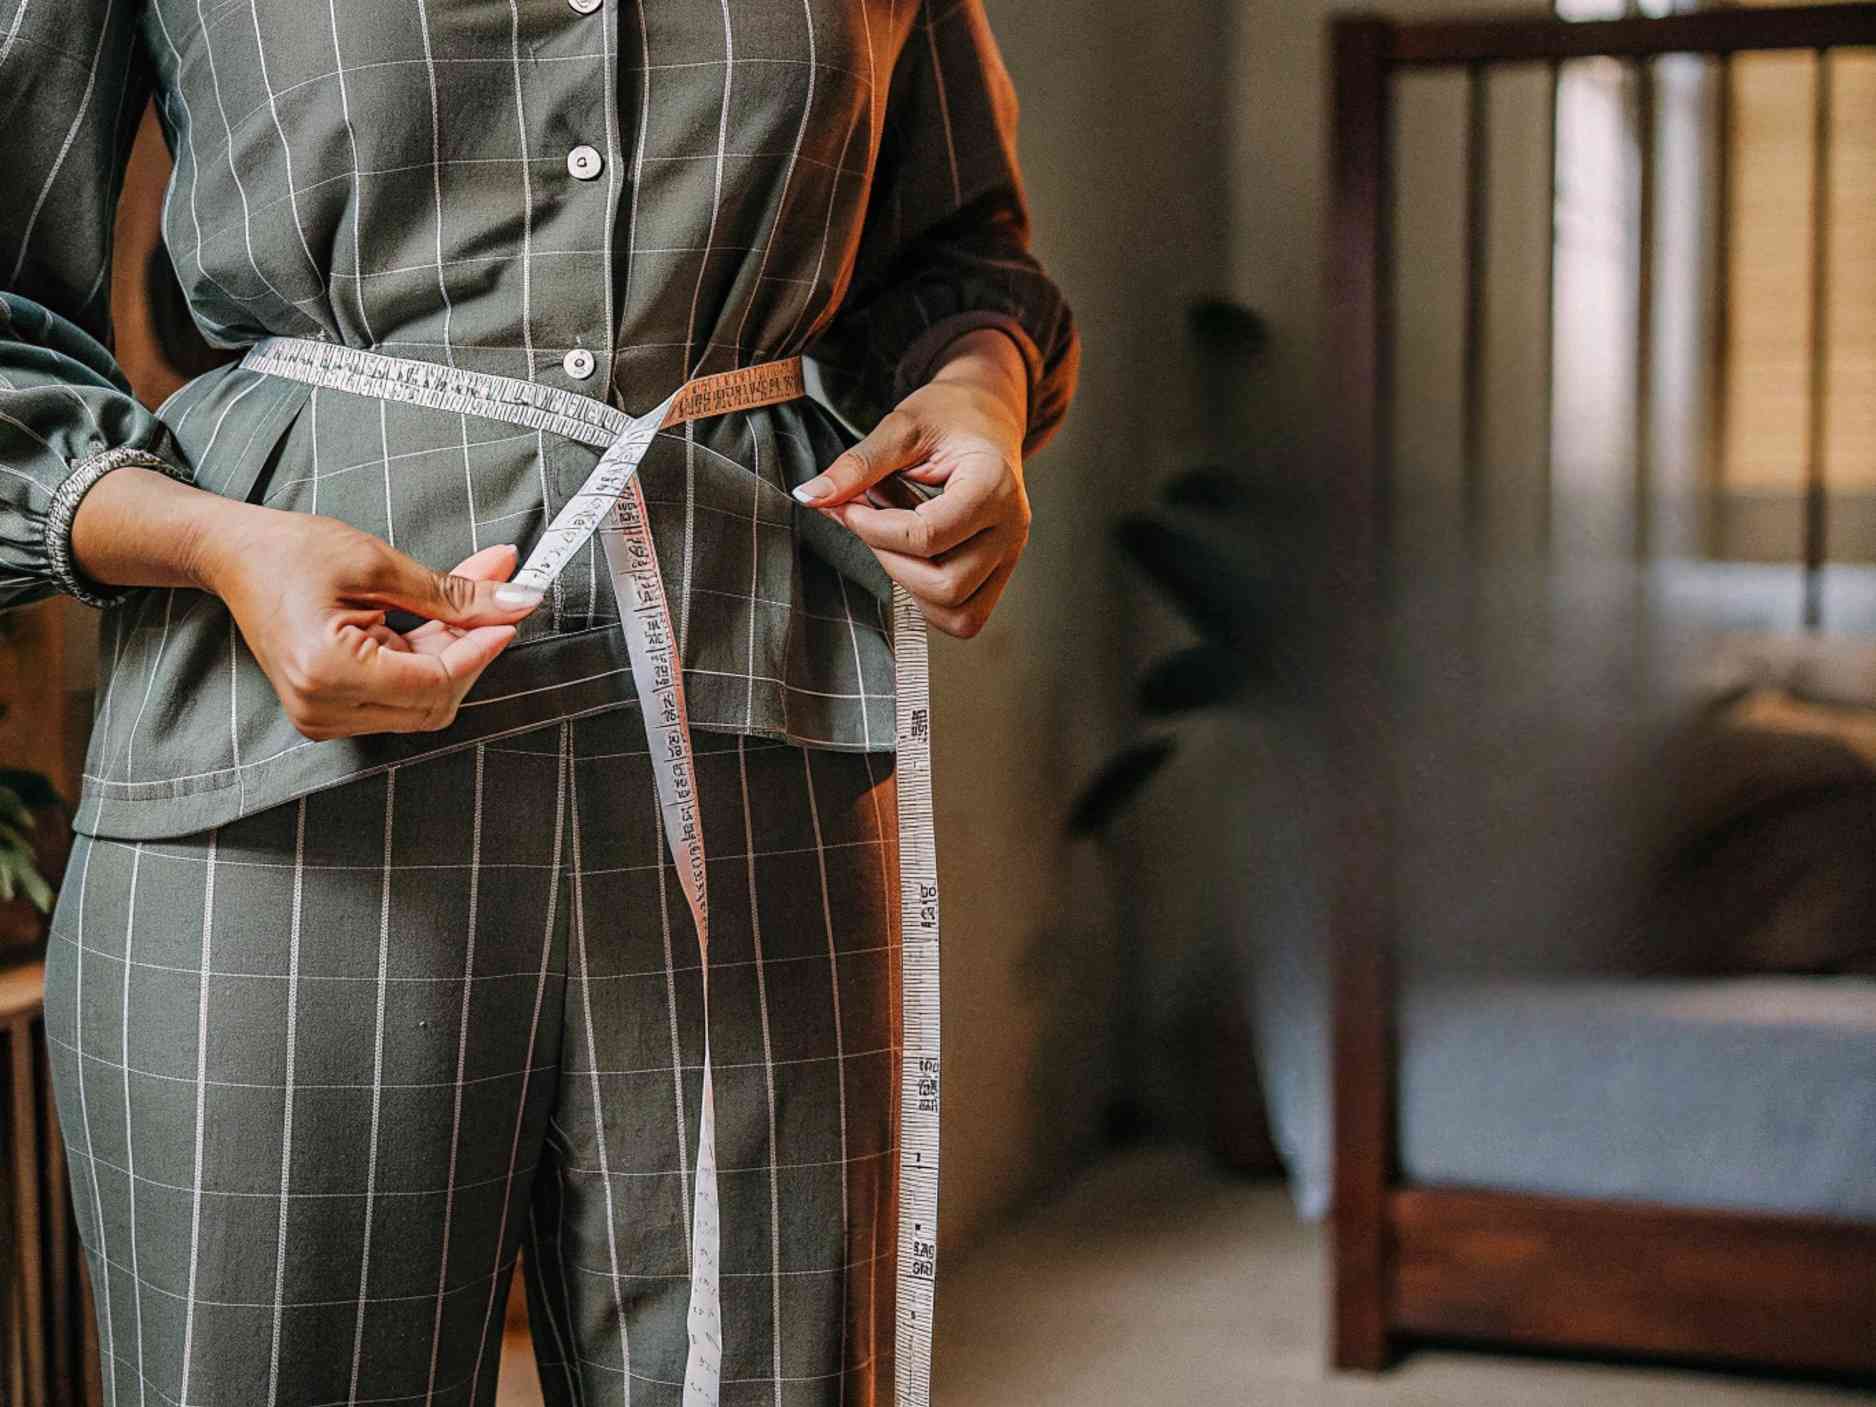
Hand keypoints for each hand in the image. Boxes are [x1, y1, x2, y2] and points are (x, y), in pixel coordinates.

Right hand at [200, 509, 542, 740]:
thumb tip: (514, 602)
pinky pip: (401, 695)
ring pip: (423, 701)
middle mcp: (321, 708)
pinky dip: (429, 658)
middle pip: (434, 700)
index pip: (433, 683)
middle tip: (497, 598)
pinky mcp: (331, 710)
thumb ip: (451, 593)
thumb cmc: (291, 551)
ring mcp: (323, 716)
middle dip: (471, 649)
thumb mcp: (376, 562)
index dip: (480, 650)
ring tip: (468, 598)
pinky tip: (441, 620)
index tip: (511, 614)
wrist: (233, 556)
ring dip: (454, 654)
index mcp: (326, 672)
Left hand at [792, 329, 1030, 638]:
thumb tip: (808, 497)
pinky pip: (965, 616)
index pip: (930, 535)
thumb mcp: (901, 426)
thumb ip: (857, 464)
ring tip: (893, 540)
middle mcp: (1011, 527)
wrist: (988, 414)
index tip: (849, 507)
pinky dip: (928, 601)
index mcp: (994, 484)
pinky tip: (911, 560)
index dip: (876, 530)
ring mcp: (1009, 555)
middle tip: (871, 523)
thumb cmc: (948, 415)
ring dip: (910, 586)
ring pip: (957, 613)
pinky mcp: (999, 572)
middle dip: (892, 560)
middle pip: (946, 585)